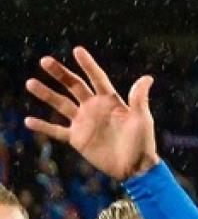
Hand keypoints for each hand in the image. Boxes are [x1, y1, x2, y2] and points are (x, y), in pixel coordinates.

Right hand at [25, 47, 160, 180]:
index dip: (88, 65)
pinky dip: (43, 126)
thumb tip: (148, 77)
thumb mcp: (142, 119)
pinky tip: (28, 120)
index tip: (77, 50)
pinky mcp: (77, 138)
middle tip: (44, 61)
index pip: (97, 78)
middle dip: (60, 73)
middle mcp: (94, 108)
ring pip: (61, 104)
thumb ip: (139, 99)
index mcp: (110, 101)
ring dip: (46, 94)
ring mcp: (84, 122)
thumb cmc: (143, 143)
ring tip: (31, 83)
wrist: (136, 168)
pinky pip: (56, 130)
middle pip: (74, 86)